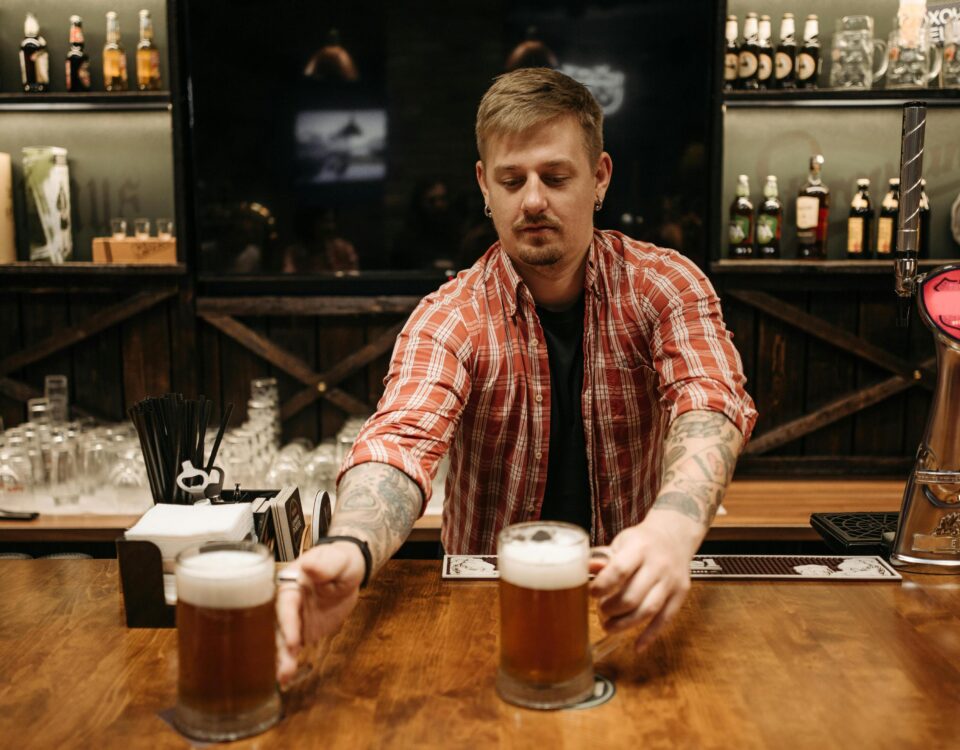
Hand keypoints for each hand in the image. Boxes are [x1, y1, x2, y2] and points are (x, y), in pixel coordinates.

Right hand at [275, 542, 365, 686]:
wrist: (347, 571)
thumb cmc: (339, 562)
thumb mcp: (336, 560)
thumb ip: (323, 565)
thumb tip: (309, 565)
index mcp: (291, 584)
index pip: (286, 606)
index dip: (288, 623)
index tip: (293, 640)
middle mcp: (288, 604)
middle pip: (279, 627)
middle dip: (280, 647)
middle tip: (284, 667)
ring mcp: (294, 620)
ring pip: (283, 641)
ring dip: (282, 659)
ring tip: (283, 677)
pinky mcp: (302, 632)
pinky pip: (293, 648)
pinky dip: (289, 662)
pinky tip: (285, 678)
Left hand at [588, 511, 699, 651]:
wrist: (675, 536)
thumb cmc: (642, 541)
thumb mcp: (622, 541)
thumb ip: (604, 557)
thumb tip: (586, 569)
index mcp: (639, 548)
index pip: (620, 570)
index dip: (603, 585)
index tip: (592, 593)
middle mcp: (658, 565)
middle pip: (633, 595)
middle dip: (613, 608)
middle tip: (601, 611)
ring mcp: (671, 581)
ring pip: (648, 610)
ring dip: (626, 624)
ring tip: (609, 628)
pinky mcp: (680, 594)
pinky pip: (665, 619)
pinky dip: (650, 635)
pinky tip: (637, 646)